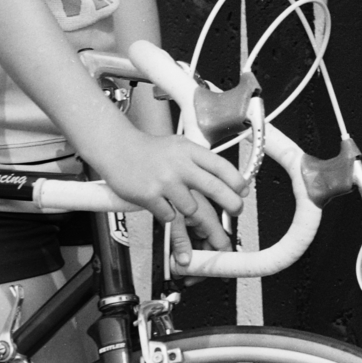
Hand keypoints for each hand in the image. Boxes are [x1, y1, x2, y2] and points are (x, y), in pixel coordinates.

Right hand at [97, 128, 244, 264]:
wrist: (118, 149)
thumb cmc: (151, 150)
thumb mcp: (180, 146)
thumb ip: (200, 160)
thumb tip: (227, 178)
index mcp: (189, 150)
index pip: (220, 166)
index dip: (237, 181)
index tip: (243, 192)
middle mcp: (179, 164)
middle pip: (214, 188)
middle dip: (231, 203)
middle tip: (237, 210)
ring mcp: (164, 181)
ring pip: (191, 208)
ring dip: (188, 209)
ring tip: (178, 200)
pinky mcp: (149, 196)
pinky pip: (169, 216)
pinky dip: (167, 213)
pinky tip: (160, 202)